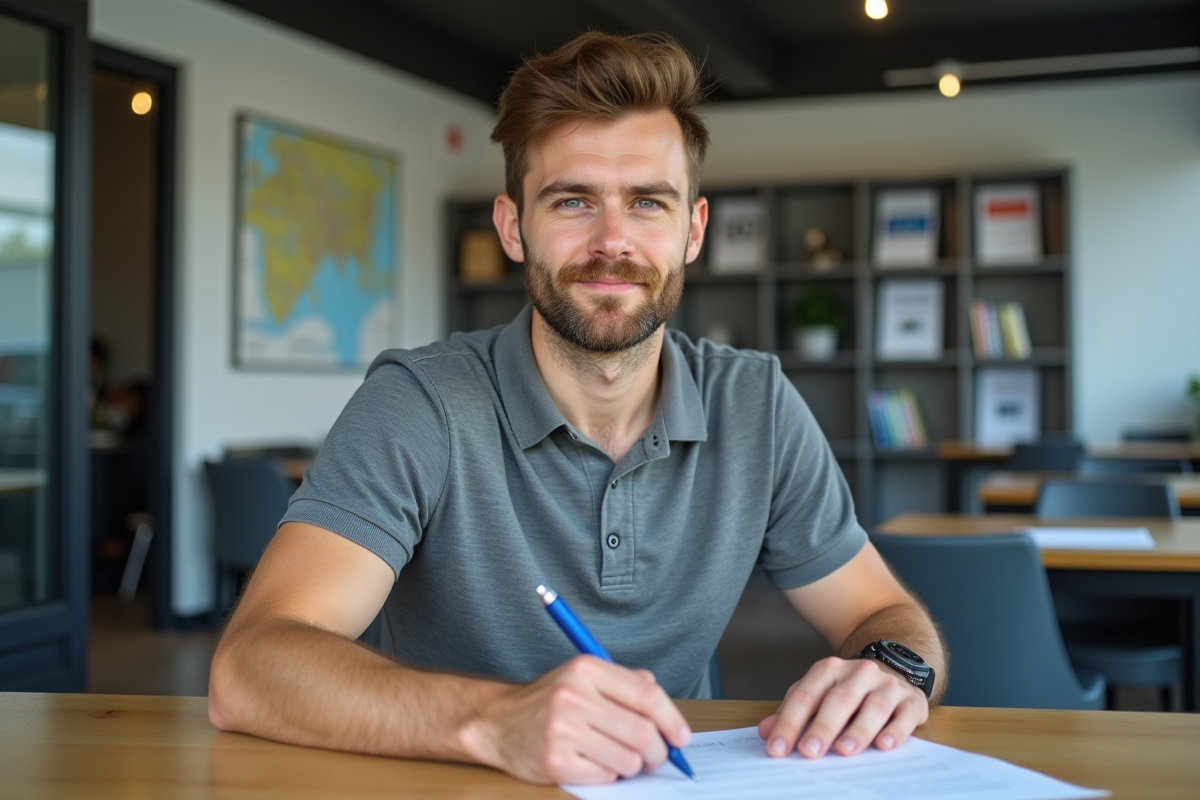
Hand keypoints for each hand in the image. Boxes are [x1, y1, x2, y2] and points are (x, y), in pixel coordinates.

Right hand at [460, 655, 691, 784]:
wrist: (497, 722)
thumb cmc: (548, 700)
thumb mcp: (583, 676)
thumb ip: (625, 683)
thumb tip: (664, 707)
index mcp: (586, 669)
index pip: (647, 695)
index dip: (672, 720)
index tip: (681, 737)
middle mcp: (574, 696)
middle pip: (642, 732)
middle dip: (657, 752)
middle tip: (655, 757)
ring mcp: (562, 730)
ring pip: (627, 760)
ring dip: (631, 766)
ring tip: (617, 757)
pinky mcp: (555, 761)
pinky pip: (604, 777)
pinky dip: (607, 775)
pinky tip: (593, 762)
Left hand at [757, 656, 927, 758]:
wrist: (895, 668)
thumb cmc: (849, 690)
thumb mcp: (818, 694)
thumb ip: (793, 712)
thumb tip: (765, 732)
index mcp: (829, 670)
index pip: (805, 696)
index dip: (789, 723)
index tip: (777, 749)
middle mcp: (858, 673)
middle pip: (838, 700)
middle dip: (822, 727)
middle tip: (809, 751)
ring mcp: (887, 685)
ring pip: (873, 706)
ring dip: (858, 730)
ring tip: (844, 751)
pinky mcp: (912, 700)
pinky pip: (904, 715)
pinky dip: (895, 731)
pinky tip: (885, 745)